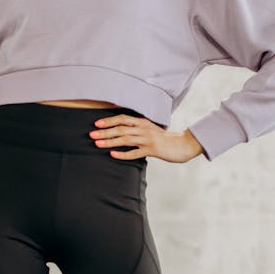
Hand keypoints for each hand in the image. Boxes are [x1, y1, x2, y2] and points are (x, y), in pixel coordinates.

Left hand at [88, 114, 205, 162]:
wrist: (182, 145)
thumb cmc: (164, 138)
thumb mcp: (150, 129)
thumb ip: (138, 128)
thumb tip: (122, 129)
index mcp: (143, 122)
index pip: (123, 119)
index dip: (109, 121)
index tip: (97, 123)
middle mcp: (144, 129)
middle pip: (121, 129)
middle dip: (105, 131)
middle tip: (92, 134)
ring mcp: (148, 140)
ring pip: (125, 139)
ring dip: (110, 141)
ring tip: (98, 143)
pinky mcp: (152, 150)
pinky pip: (135, 153)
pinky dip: (123, 154)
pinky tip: (113, 154)